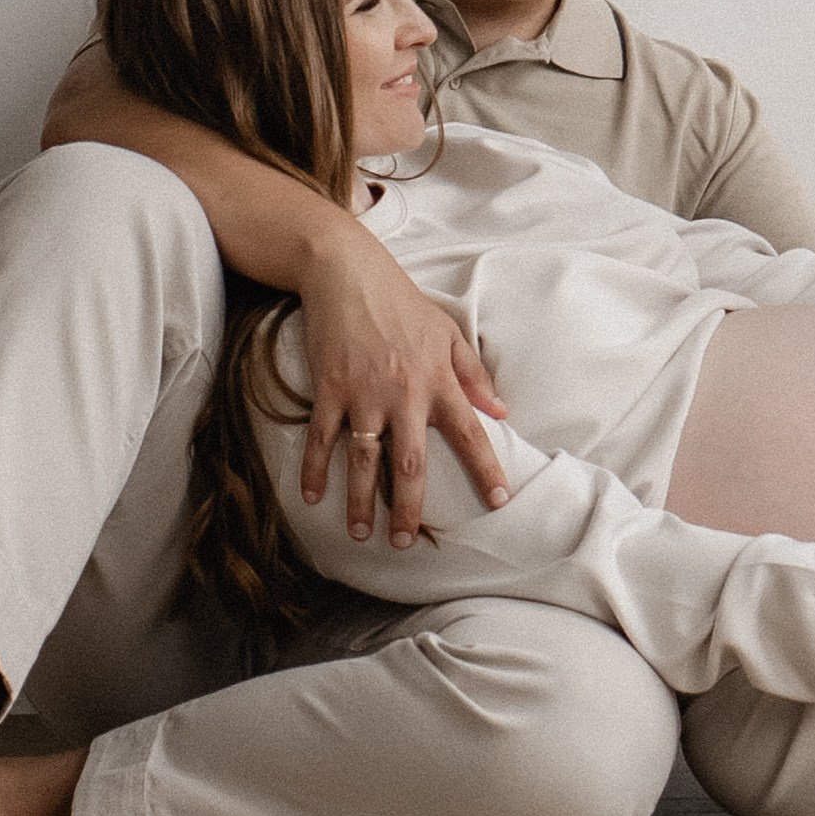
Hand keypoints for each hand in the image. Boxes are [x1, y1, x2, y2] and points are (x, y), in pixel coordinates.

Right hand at [295, 226, 509, 546]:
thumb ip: (473, 373)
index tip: (499, 499)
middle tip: (407, 542)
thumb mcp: (447, 330)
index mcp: (438, 381)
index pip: (470, 433)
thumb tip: (501, 409)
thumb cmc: (401, 302)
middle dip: (410, 508)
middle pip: (411, 463)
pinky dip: (315, 469)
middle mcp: (404, 394)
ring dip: (362, 501)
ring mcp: (363, 394)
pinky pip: (322, 438)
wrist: (347, 273)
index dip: (486, 468)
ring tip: (362, 534)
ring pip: (365, 461)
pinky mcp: (329, 389)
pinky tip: (312, 497)